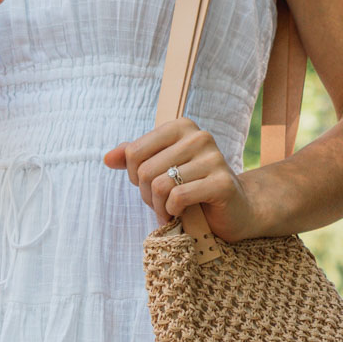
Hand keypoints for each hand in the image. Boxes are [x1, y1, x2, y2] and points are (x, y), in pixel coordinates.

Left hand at [103, 118, 260, 242]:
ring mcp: (213, 158)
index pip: (134, 152)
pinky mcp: (222, 182)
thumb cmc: (193, 190)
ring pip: (160, 185)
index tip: (150, 187)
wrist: (235, 211)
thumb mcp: (161, 171)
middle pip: (145, 171)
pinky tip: (183, 214)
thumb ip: (135, 160)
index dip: (135, 178)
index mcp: (180, 127)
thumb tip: (107, 158)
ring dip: (160, 208)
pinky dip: (174, 212)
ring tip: (172, 212)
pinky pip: (179, 197)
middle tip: (162, 205)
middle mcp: (198, 136)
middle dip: (148, 196)